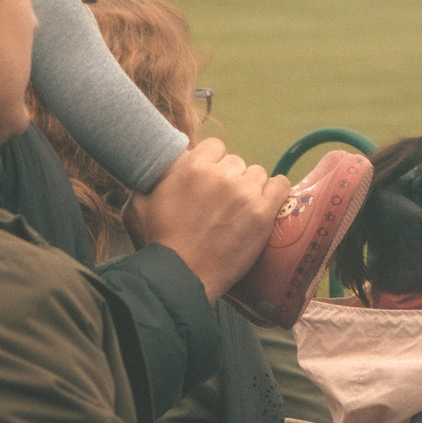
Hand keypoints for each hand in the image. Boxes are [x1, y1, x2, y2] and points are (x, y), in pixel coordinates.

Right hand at [126, 138, 291, 301]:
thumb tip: (162, 164)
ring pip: (257, 174)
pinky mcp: (262, 212)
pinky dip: (275, 191)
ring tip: (240, 210)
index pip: (215, 147)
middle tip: (221, 203)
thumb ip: (152, 177)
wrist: (181, 276)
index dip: (212, 163)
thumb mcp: (141, 202)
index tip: (209, 180)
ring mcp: (244, 193)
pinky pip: (280, 186)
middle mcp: (221, 175)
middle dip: (230, 179)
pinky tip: (267, 202)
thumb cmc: (159, 242)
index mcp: (193, 167)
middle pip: (236, 163)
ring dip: (251, 188)